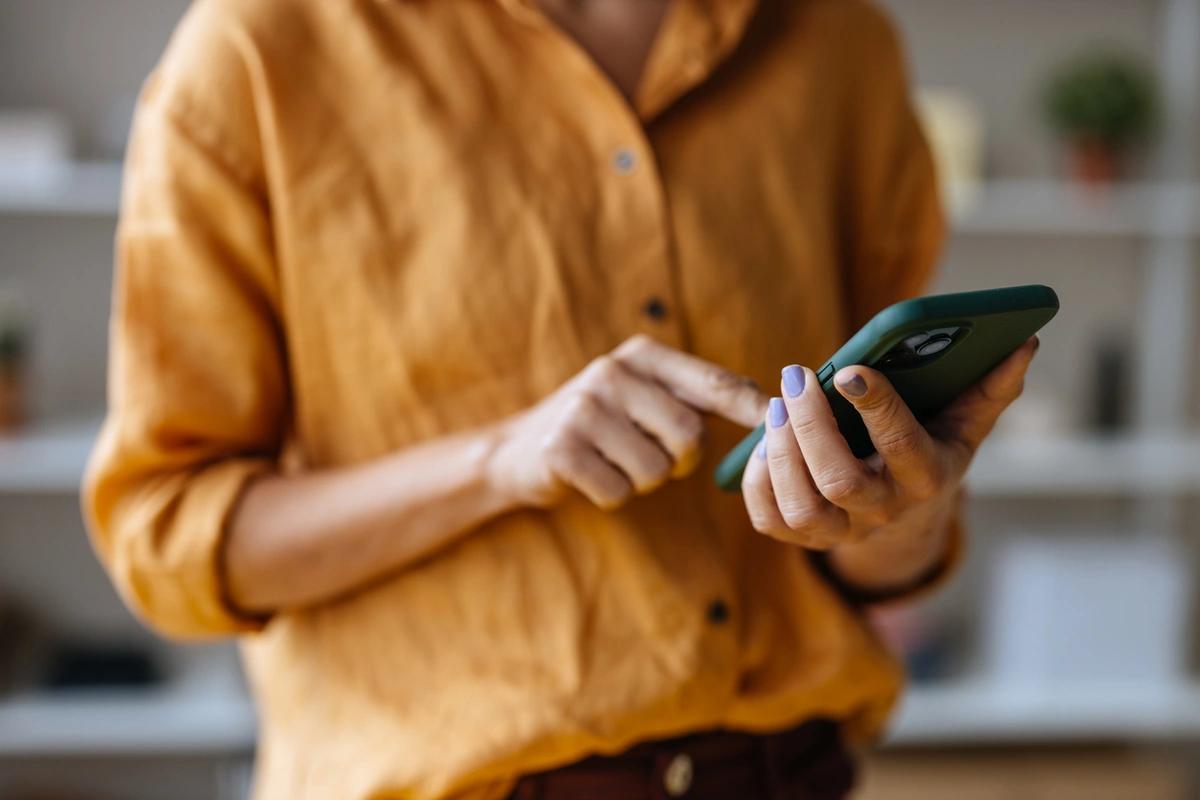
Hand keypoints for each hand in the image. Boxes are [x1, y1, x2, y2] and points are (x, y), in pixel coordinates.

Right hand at [489, 335, 766, 509]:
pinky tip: (591, 475)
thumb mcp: (645, 396)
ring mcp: (583, 408)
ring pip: (655, 470)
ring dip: (642, 480)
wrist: (518, 448)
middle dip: (679, 460)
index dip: (752, 408)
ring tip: (615, 461)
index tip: (785, 423)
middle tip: (652, 455)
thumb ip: (700, 396)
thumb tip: (775, 409)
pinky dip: (611, 494)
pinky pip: (619, 491)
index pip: (713, 383)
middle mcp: (612, 372)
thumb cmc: (603, 426)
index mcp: (643, 355)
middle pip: (689, 436)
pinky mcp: (560, 448)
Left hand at [741, 338, 1038, 549]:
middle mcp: (884, 512)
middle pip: (840, 482)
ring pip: (802, 506)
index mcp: (928, 478)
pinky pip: (770, 519)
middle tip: (797, 376)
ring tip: (777, 404)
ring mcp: (842, 531)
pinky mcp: (805, 538)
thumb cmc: (931, 448)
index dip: (877, 409)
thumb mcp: (964, 422)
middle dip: (813, 427)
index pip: (903, 448)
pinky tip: (762, 440)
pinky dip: (758, 480)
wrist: (906, 514)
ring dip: (781, 452)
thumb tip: (1023, 343)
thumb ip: (991, 387)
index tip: (850, 369)